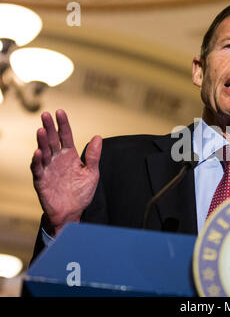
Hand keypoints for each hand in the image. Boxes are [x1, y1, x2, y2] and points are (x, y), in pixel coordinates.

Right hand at [30, 109, 101, 235]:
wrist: (73, 212)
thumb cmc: (81, 192)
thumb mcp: (91, 173)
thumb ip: (93, 156)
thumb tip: (98, 137)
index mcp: (70, 156)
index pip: (66, 136)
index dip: (63, 124)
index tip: (60, 112)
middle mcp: (57, 159)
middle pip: (52, 140)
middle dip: (49, 127)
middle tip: (45, 115)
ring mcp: (48, 169)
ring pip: (43, 152)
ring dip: (42, 141)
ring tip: (42, 130)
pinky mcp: (41, 180)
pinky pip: (38, 169)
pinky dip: (37, 161)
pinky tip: (38, 153)